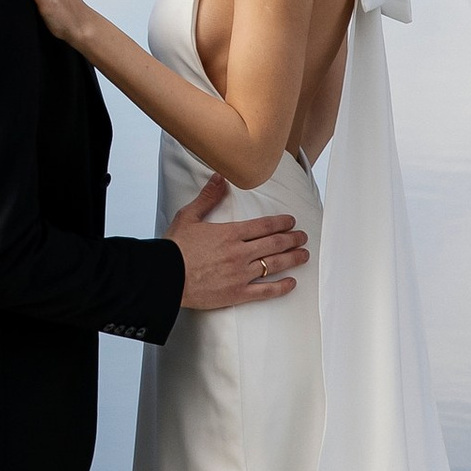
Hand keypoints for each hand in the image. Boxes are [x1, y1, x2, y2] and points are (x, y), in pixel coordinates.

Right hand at [169, 173, 307, 311]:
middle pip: (274, 244)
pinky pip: (266, 291)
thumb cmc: (175, 247)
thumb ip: (208, 197)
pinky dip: (281, 287)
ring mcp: (241, 274)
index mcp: (230, 233)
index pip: (263, 226)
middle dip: (292, 239)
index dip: (280, 223)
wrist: (166, 277)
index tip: (291, 221)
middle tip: (303, 237)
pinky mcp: (238, 293)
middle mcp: (240, 253)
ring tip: (304, 255)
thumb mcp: (188, 216)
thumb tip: (220, 177)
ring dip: (292, 259)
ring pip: (274, 265)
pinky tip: (292, 283)